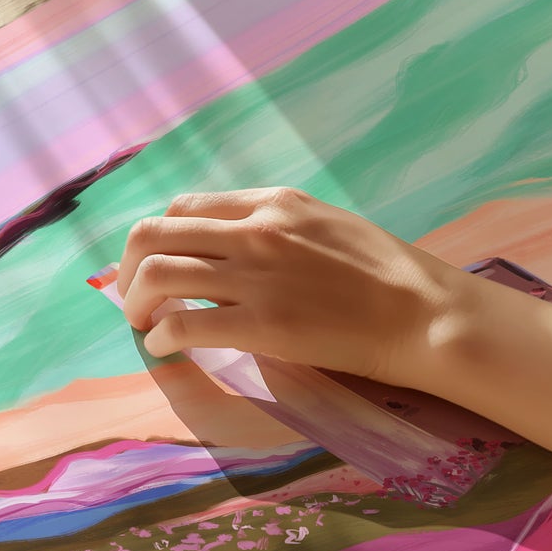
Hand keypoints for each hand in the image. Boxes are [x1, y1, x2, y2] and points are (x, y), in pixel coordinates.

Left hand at [116, 187, 475, 383]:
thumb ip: (274, 227)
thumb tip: (231, 248)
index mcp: (271, 202)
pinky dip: (160, 337)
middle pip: (154, 234)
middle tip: (134, 298)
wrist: (422, 312)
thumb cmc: (385, 273)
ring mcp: (255, 276)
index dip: (159, 237)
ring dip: (136, 303)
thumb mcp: (324, 224)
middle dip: (129, 268)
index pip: (184, 206)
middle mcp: (254, 230)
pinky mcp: (260, 324)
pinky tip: (166, 348)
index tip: (156, 264)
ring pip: (156, 274)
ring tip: (144, 325)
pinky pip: (182, 324)